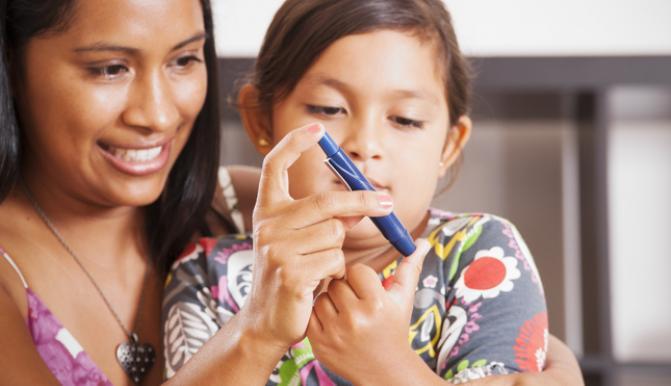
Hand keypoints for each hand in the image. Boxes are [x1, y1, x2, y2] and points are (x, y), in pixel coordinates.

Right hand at [241, 123, 393, 351]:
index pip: (274, 166)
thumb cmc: (289, 277)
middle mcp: (266, 224)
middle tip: (389, 202)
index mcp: (267, 211)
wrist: (266, 321)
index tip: (316, 130)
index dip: (294, 144)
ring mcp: (276, 248)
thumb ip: (325, 220)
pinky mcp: (290, 272)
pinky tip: (318, 284)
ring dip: (338, 252)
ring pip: (335, 234)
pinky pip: (334, 260)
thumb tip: (362, 205)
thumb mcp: (301, 242)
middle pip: (326, 201)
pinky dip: (335, 273)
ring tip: (319, 268)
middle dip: (363, 201)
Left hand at [307, 239, 430, 382]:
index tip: (368, 290)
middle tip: (356, 302)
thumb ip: (411, 267)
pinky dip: (320, 315)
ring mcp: (334, 333)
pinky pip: (311, 313)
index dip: (362, 278)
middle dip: (346, 289)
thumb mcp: (404, 299)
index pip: (356, 270)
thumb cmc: (394, 328)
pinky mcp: (319, 343)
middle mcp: (355, 319)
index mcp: (377, 305)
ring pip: (322, 296)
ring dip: (332, 301)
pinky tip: (335, 323)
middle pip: (338, 282)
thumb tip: (422, 241)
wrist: (385, 370)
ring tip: (346, 313)